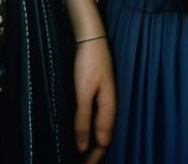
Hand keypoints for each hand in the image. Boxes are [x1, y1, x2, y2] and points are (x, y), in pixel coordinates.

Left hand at [73, 37, 114, 161]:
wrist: (91, 37)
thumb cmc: (89, 63)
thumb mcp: (84, 92)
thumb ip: (83, 119)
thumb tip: (82, 147)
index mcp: (109, 107)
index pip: (104, 141)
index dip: (94, 158)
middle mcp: (109, 105)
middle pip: (103, 137)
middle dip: (93, 154)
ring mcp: (104, 98)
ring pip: (100, 128)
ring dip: (90, 143)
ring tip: (78, 155)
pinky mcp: (98, 93)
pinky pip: (95, 118)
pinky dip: (88, 129)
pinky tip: (80, 133)